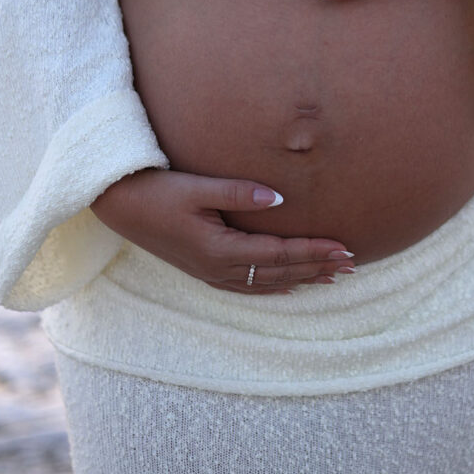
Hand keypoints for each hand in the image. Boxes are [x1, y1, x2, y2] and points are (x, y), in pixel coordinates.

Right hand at [90, 168, 353, 293]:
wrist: (120, 206)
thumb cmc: (158, 191)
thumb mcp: (197, 187)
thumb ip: (238, 192)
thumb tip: (281, 199)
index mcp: (220, 250)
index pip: (280, 254)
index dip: (314, 252)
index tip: (345, 248)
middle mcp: (219, 269)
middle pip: (280, 272)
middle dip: (318, 268)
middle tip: (353, 263)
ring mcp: (211, 274)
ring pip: (268, 283)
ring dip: (302, 279)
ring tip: (333, 276)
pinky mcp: (204, 270)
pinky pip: (249, 286)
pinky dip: (276, 286)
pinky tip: (291, 285)